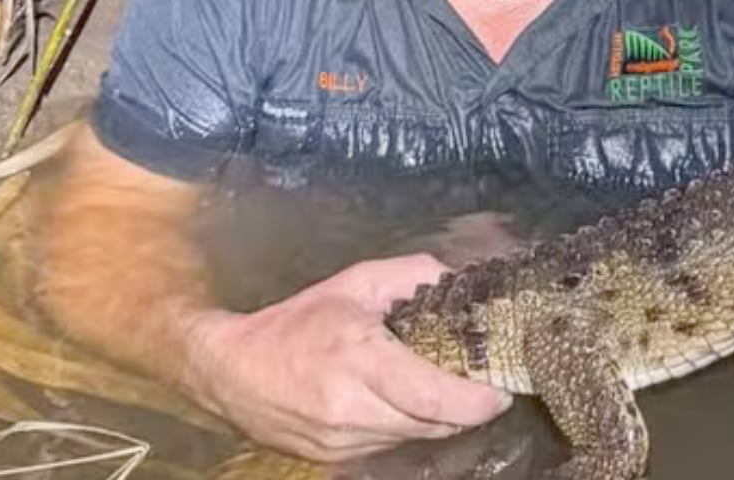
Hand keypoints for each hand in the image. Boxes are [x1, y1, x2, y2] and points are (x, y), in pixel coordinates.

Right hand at [182, 253, 511, 462]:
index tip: (502, 389)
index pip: (433, 397)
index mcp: (359, 359)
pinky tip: (402, 402)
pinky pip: (390, 445)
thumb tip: (457, 279)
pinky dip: (406, 426)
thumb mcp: (354, 283)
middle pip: (432, 423)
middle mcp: (352, 408)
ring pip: (415, 438)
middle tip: (485, 385)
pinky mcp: (335, 459)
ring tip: (445, 389)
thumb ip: (412, 275)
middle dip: (467, 409)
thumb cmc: (296, 322)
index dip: (476, 400)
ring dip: (437, 418)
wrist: (231, 371)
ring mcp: (342, 442)